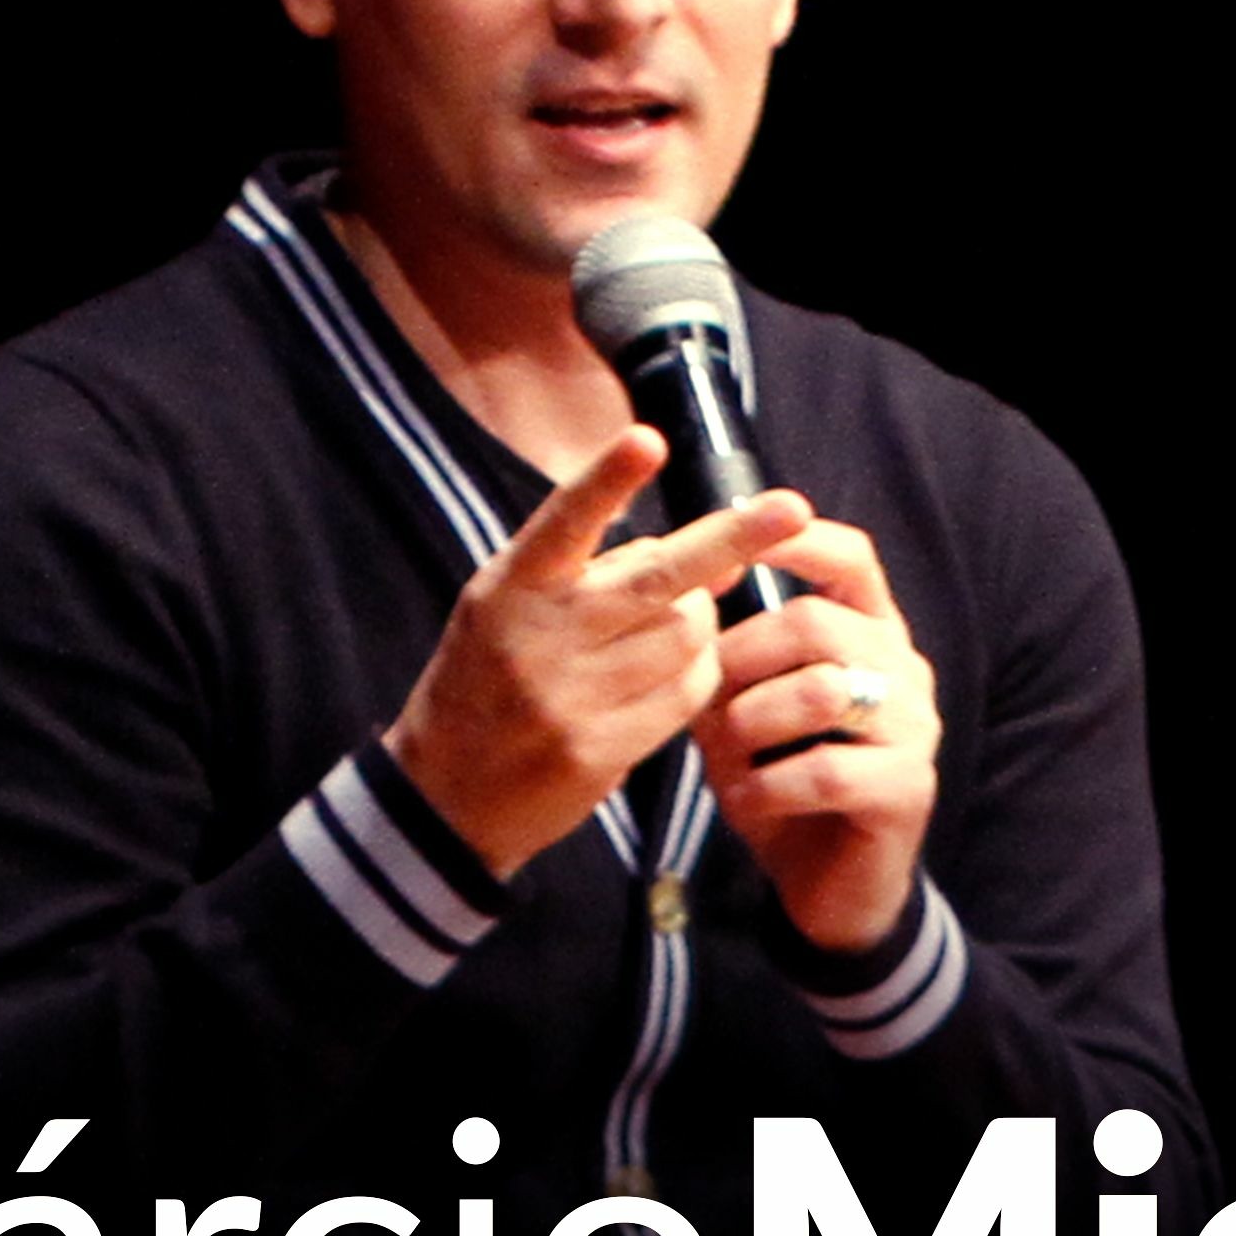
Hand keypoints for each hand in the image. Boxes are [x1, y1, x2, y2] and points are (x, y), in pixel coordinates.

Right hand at [387, 427, 811, 880]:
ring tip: (672, 626)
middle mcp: (539, 636)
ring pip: (688, 632)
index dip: (608, 480)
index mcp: (510, 586)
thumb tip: (715, 547)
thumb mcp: (510, 610)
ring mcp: (570, 697)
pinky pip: (688, 693)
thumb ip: (593, 571)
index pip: (564, 521)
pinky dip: (699, 673)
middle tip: (792, 508)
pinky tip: (675, 674)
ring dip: (701, 620)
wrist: (443, 796)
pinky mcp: (598, 750)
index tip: (648, 439)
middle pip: (658, 578)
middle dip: (732, 538)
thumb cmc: (489, 681)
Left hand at [694, 518, 941, 953]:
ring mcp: (916, 729)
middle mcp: (904, 670)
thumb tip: (682, 607)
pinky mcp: (910, 789)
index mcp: (869, 635)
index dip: (797, 542)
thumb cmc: (784, 786)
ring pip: (823, 692)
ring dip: (753, 725)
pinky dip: (770, 786)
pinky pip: (827, 770)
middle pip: (818, 623)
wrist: (832, 891)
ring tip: (727, 760)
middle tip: (705, 704)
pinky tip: (749, 802)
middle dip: (741, 659)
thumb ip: (728, 666)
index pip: (851, 560)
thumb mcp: (746, 717)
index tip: (736, 540)